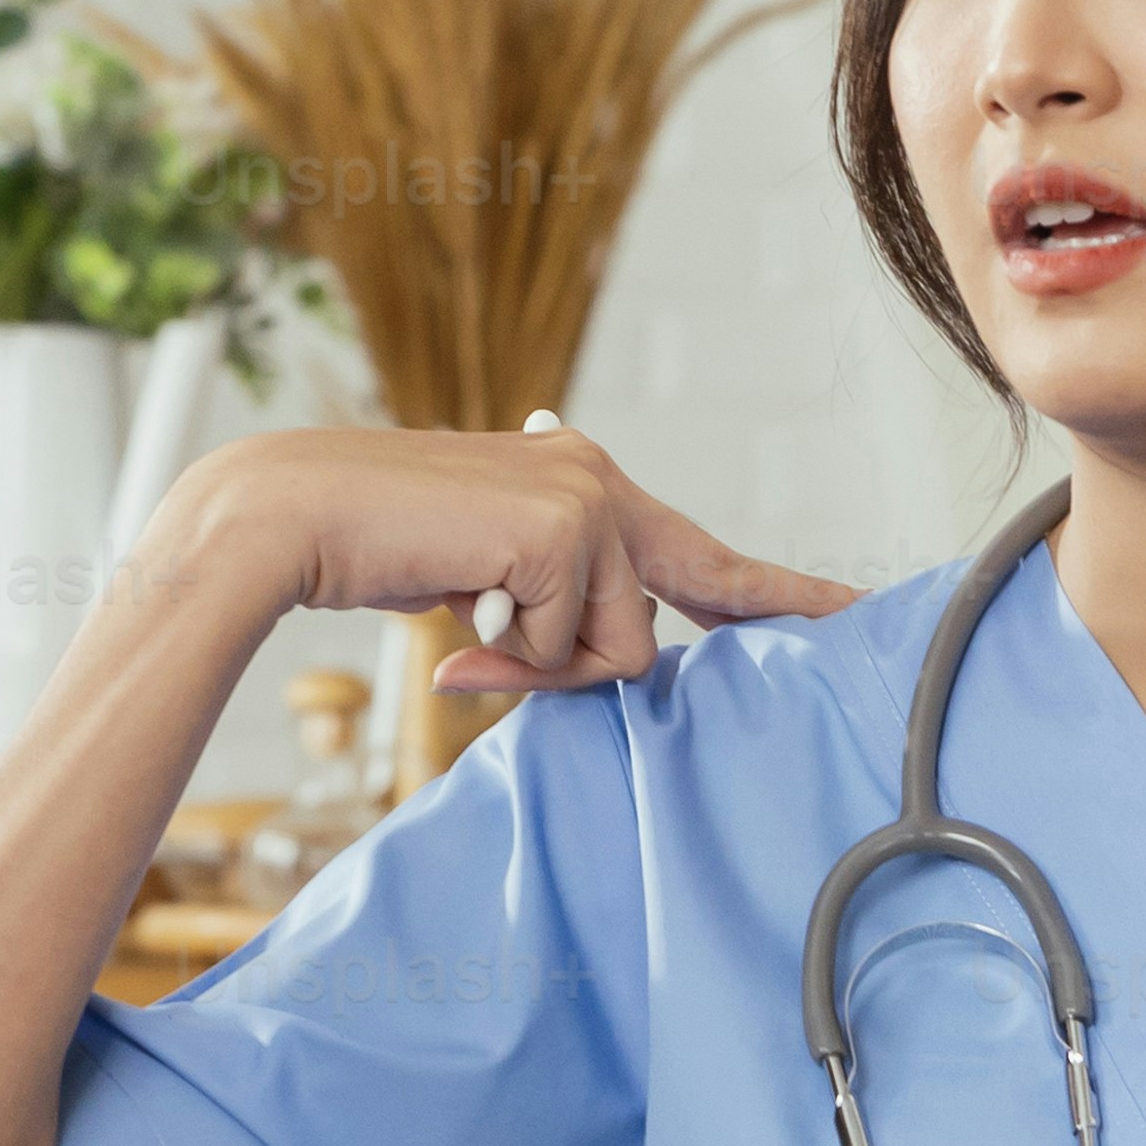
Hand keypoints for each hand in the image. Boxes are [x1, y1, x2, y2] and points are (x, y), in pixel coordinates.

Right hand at [161, 418, 852, 703]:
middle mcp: (598, 480)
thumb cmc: (374, 550)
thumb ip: (549, 610)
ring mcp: (586, 503)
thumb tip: (596, 665)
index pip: (701, 553)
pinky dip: (505, 656)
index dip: (777, 594)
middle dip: (583, 662)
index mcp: (585, 481)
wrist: (292, 515)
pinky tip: (450, 604)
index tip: (853, 614)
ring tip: (459, 614)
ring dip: (537, 662)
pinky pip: (563, 654)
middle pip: (656, 621)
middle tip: (495, 628)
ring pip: (614, 650)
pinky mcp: (561, 535)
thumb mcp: (482, 581)